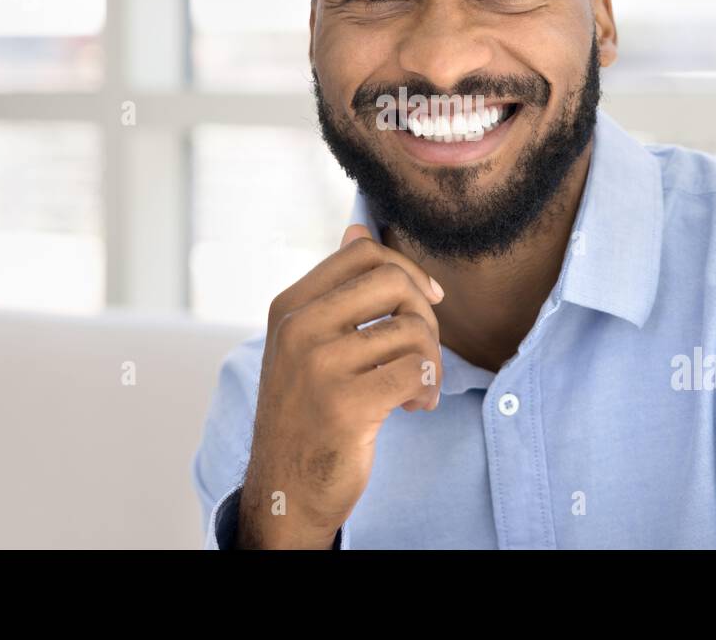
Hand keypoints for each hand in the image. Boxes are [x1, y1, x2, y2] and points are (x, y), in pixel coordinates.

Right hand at [235, 224, 443, 547]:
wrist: (285, 488)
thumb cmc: (307, 411)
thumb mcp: (307, 344)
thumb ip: (335, 291)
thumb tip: (357, 228)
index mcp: (289, 307)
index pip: (364, 252)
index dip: (406, 270)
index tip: (424, 300)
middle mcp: (298, 329)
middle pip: (394, 282)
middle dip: (425, 315)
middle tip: (421, 351)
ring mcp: (318, 367)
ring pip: (412, 330)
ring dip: (431, 363)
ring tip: (417, 388)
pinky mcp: (345, 405)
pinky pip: (416, 371)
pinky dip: (428, 389)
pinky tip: (415, 406)